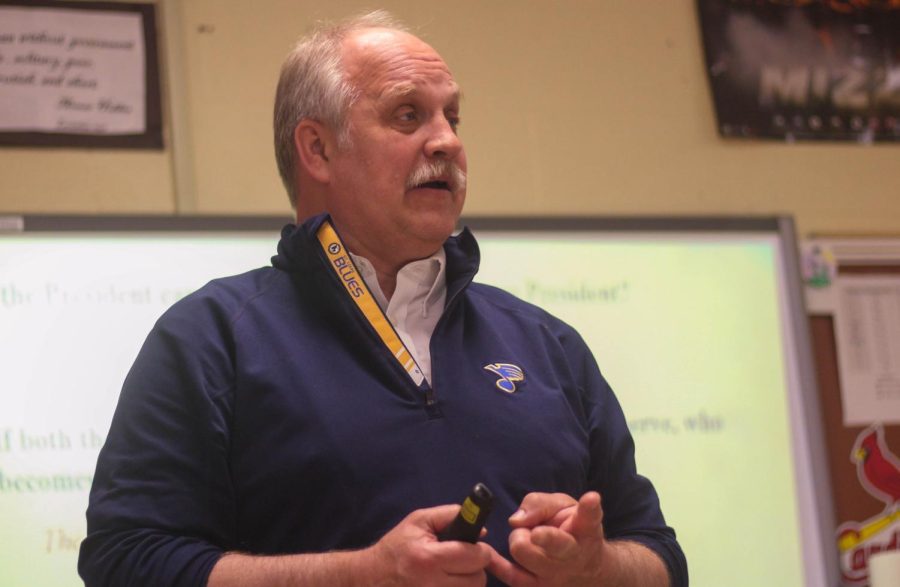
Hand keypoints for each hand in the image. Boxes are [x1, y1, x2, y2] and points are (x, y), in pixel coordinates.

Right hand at [367, 504, 493, 586]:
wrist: (372, 577)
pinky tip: (446, 583)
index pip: (475, 557)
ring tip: (452, 573)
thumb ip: (448, 516)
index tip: (475, 548)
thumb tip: (481, 530)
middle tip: (462, 561)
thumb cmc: (396, 547)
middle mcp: (433, 584)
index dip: (480, 550)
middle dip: (475, 567)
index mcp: (430, 558)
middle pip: (478, 579)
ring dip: (468, 582)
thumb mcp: (418, 521)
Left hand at [488, 492, 610, 586]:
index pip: (589, 518)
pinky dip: (496, 563)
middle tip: (533, 530)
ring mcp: (557, 576)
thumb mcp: (562, 507)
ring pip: (526, 556)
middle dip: (535, 530)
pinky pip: (511, 575)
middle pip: (553, 542)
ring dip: (519, 541)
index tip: (591, 498)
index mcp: (585, 528)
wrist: (585, 569)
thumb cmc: (570, 529)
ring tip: (527, 539)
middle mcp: (574, 554)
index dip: (589, 508)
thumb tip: (517, 519)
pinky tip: (487, 553)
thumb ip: (541, 504)